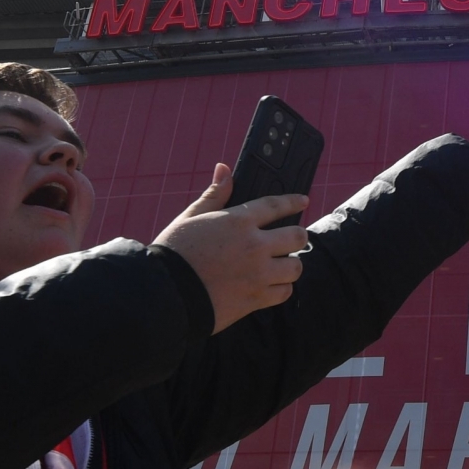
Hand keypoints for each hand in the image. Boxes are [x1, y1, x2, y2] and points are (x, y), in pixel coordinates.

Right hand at [153, 165, 308, 332]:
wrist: (166, 293)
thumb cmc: (174, 252)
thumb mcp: (191, 218)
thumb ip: (214, 195)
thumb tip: (224, 169)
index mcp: (238, 221)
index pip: (276, 205)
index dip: (293, 201)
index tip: (303, 200)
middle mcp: (254, 246)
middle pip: (297, 237)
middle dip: (296, 236)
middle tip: (289, 239)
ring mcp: (258, 274)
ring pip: (295, 267)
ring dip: (289, 265)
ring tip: (280, 265)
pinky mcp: (256, 299)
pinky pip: (284, 292)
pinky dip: (280, 288)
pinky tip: (271, 285)